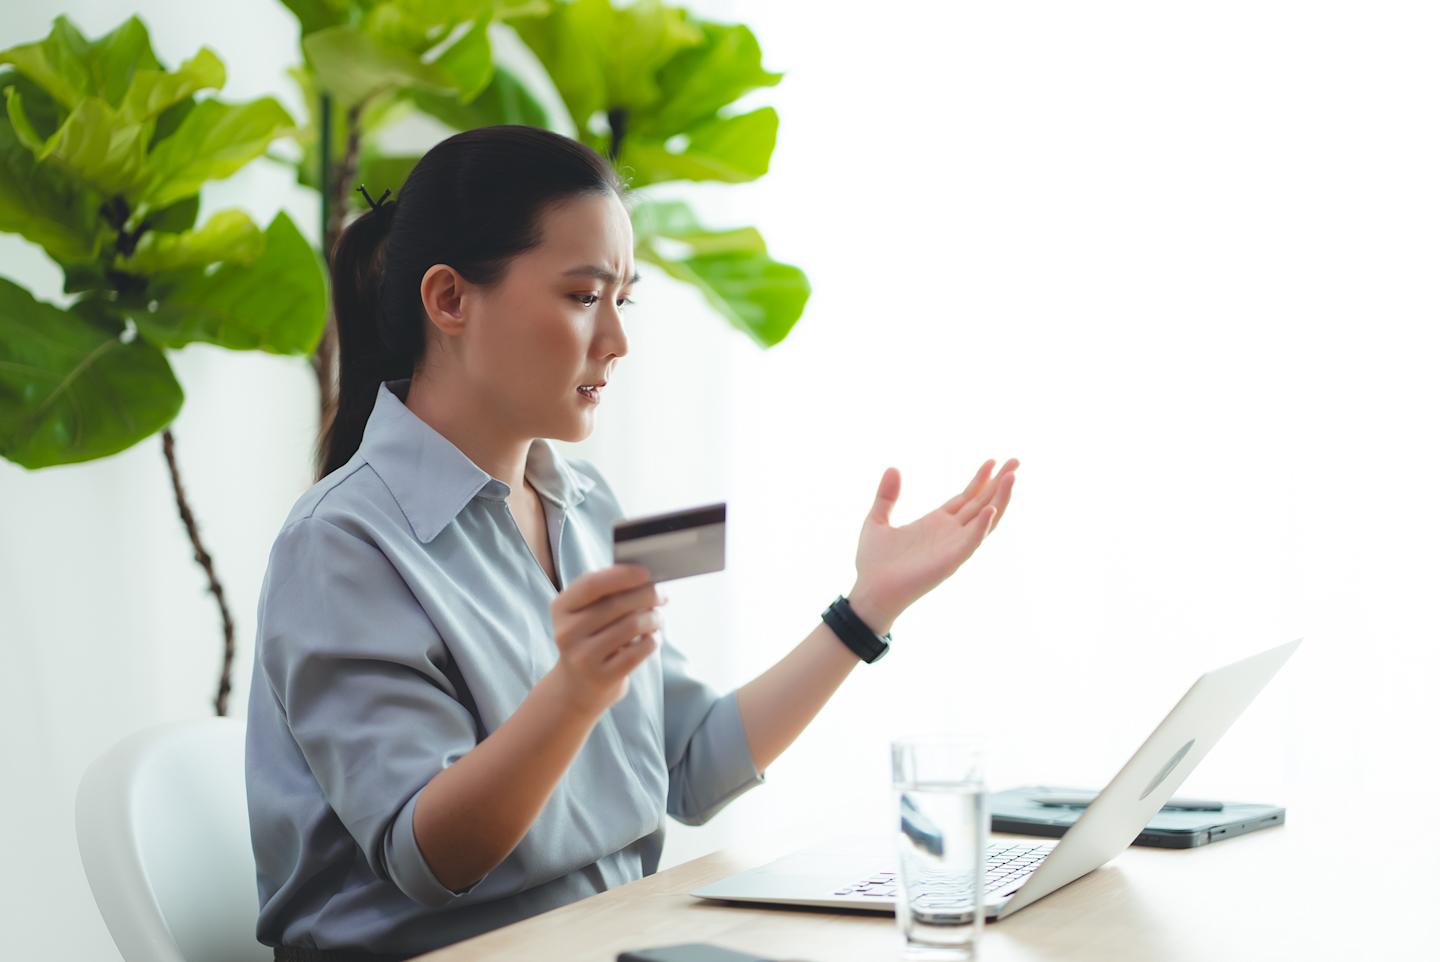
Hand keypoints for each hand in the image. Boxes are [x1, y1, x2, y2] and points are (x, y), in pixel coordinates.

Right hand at [547, 563, 667, 716]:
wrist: (576, 687)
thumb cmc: (590, 639)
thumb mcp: (586, 614)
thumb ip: (607, 594)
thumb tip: (644, 578)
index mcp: (561, 608)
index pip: (591, 585)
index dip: (621, 576)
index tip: (645, 572)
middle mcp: (566, 632)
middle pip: (616, 604)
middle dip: (646, 595)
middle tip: (662, 595)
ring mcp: (582, 657)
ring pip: (630, 626)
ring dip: (653, 618)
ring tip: (659, 618)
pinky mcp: (602, 677)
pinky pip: (638, 651)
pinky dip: (652, 640)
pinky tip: (653, 638)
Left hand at [847, 458, 1018, 632]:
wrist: (869, 592)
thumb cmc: (873, 563)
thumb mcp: (876, 520)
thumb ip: (886, 496)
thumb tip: (893, 467)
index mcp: (935, 523)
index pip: (966, 497)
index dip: (981, 480)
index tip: (993, 460)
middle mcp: (949, 533)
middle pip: (981, 503)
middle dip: (999, 483)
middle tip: (1016, 461)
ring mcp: (952, 546)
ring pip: (985, 520)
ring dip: (999, 500)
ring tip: (1011, 478)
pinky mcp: (950, 561)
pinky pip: (971, 542)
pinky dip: (982, 527)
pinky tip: (991, 510)